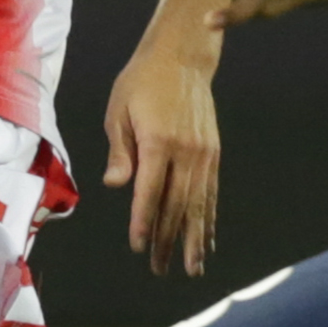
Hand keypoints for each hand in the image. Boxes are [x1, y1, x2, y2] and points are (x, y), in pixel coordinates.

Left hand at [103, 36, 220, 276]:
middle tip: (160, 269)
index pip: (150, 191)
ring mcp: (203, 154)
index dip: (143, 221)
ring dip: (194, 238)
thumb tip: (114, 185)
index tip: (139, 247)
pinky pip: (210, 193)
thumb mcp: (118, 111)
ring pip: (198, 204)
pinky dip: (208, 219)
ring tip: (192, 268)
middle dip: (168, 240)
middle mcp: (185, 151)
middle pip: (176, 205)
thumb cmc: (141, 82)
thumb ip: (119, 151)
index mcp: (158, 141)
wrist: (182, 57)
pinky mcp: (212, 153)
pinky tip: (205, 239)